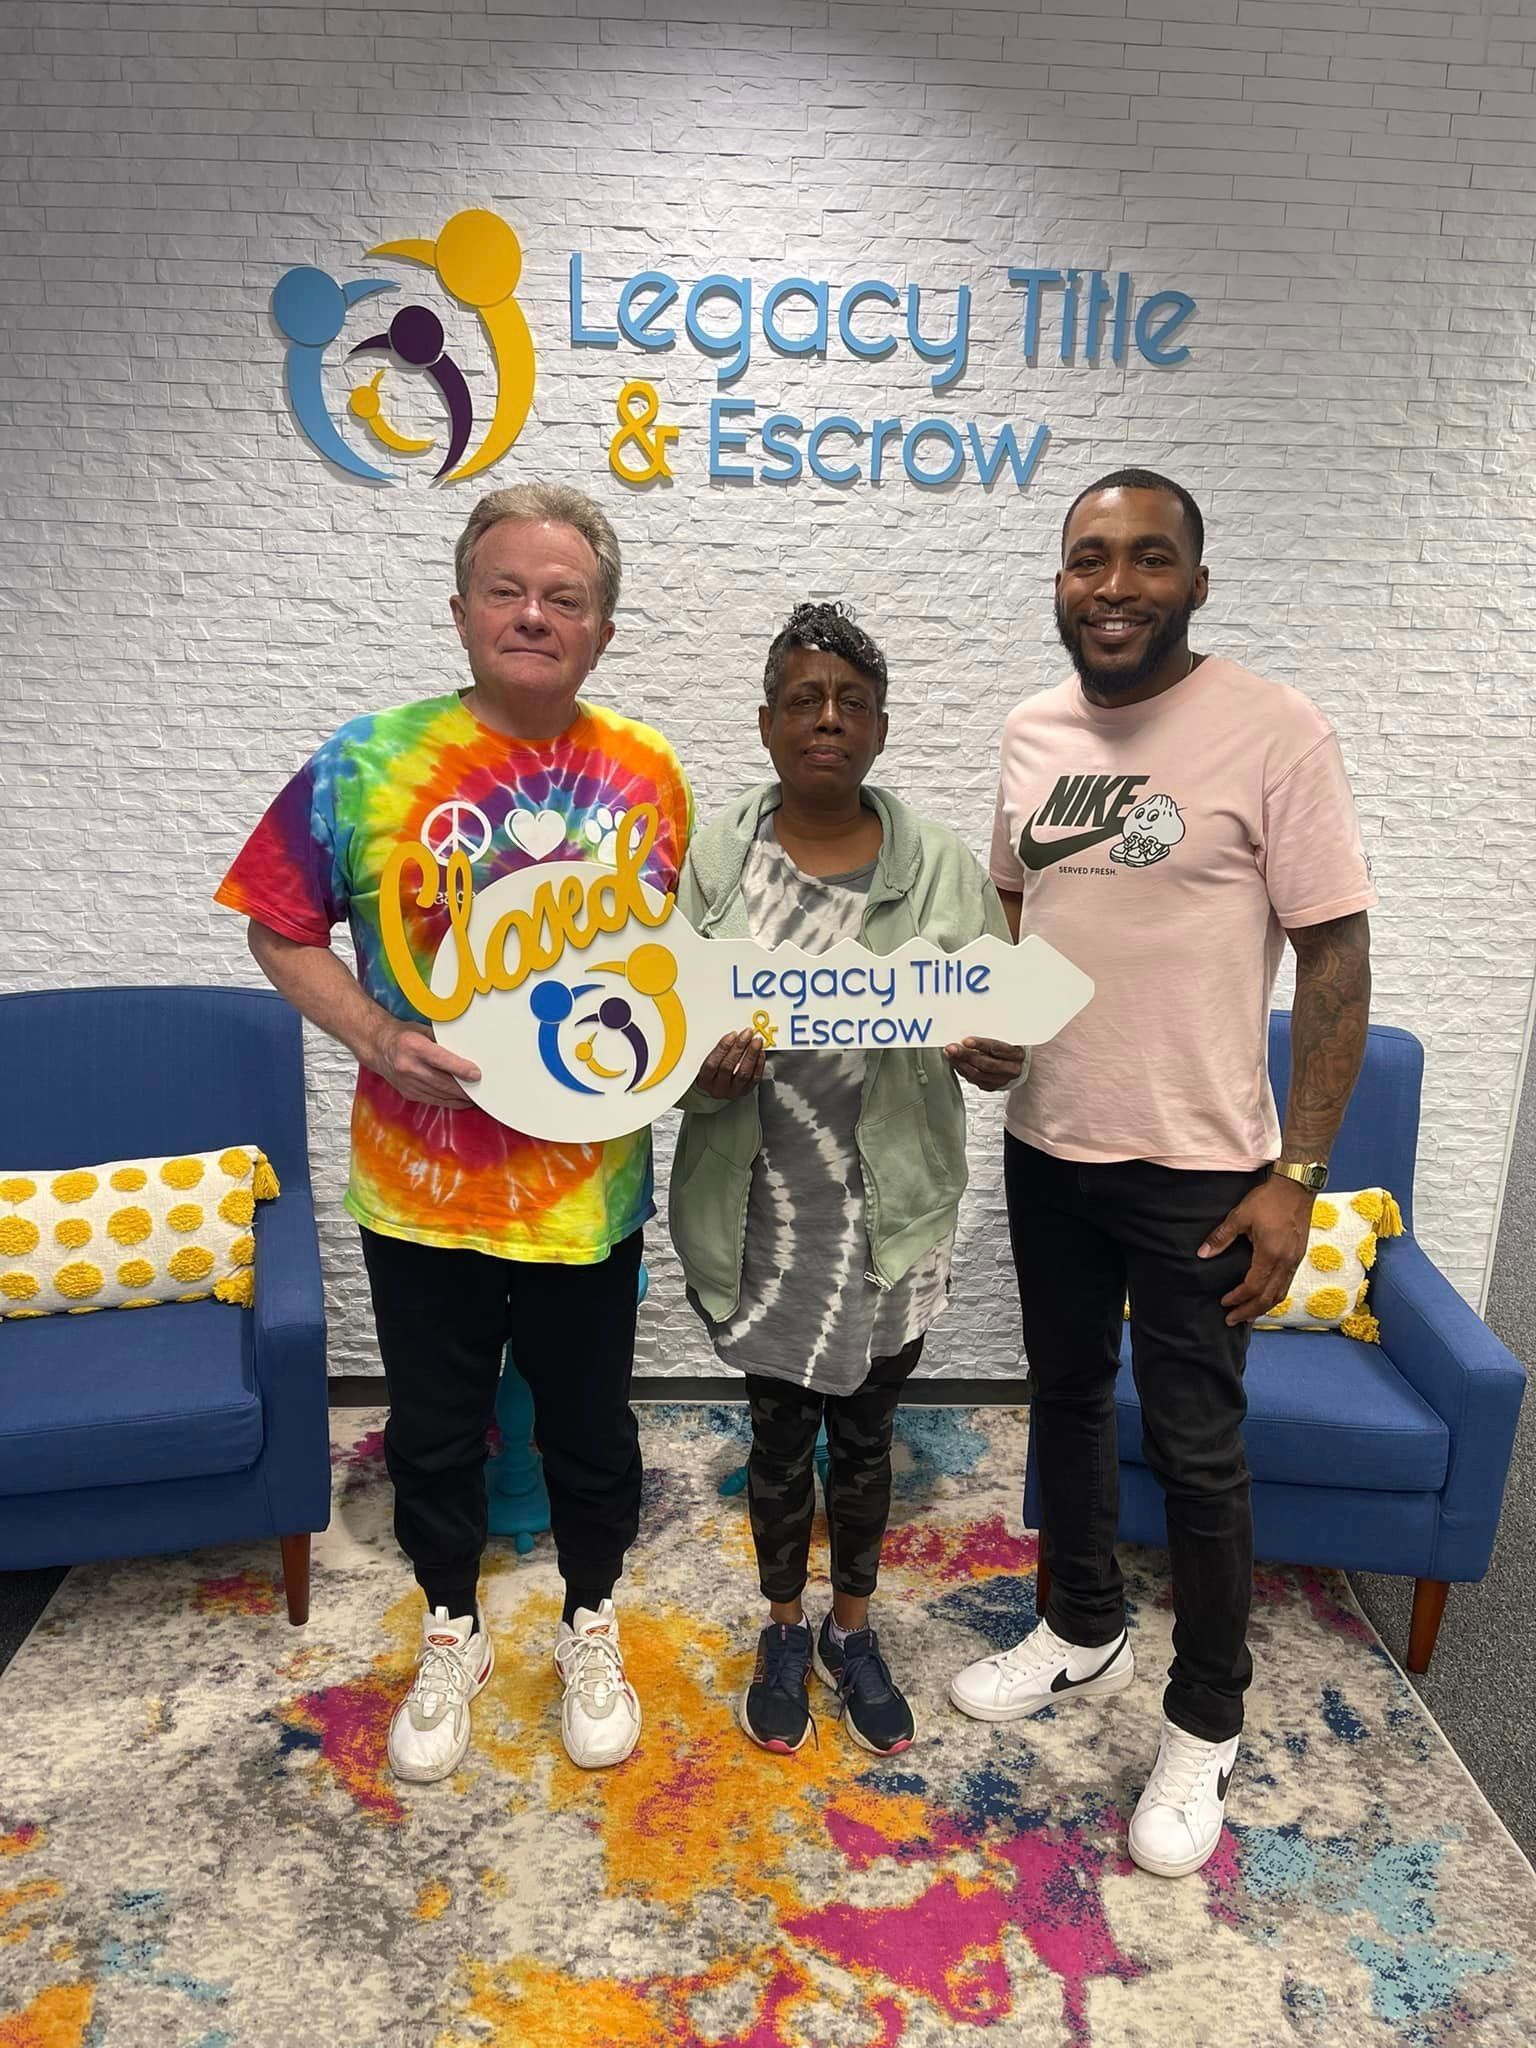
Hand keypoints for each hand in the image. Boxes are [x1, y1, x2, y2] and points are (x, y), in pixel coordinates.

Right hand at [367, 1018, 481, 1107]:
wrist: (378, 1047)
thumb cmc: (403, 1035)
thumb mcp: (423, 1030)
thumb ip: (444, 1041)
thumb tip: (468, 1050)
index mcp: (413, 1046)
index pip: (441, 1060)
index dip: (461, 1069)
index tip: (476, 1074)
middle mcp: (408, 1066)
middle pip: (443, 1082)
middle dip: (465, 1088)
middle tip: (483, 1090)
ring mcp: (407, 1082)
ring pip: (440, 1095)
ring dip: (460, 1097)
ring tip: (476, 1096)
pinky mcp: (408, 1093)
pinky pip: (434, 1101)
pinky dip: (450, 1101)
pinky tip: (461, 1100)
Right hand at [694, 1029, 765, 1099]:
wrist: (720, 1088)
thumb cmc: (714, 1073)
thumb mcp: (709, 1061)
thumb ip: (719, 1050)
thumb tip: (734, 1035)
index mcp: (705, 1080)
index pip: (713, 1063)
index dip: (722, 1048)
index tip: (732, 1035)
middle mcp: (718, 1088)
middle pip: (728, 1066)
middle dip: (739, 1047)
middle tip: (747, 1034)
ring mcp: (733, 1091)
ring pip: (743, 1073)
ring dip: (751, 1054)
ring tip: (756, 1042)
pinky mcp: (745, 1091)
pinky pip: (754, 1078)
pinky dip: (759, 1064)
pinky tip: (760, 1053)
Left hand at [944, 1037, 1026, 1091]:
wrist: (1017, 1064)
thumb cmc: (1010, 1047)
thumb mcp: (1006, 1038)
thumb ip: (992, 1035)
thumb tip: (969, 1029)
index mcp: (1016, 1054)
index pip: (998, 1049)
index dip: (981, 1044)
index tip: (966, 1040)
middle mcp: (1011, 1069)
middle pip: (986, 1064)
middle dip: (966, 1055)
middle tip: (952, 1048)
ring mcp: (1001, 1080)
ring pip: (977, 1074)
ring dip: (960, 1064)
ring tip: (949, 1054)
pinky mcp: (991, 1086)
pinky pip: (974, 1080)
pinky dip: (962, 1070)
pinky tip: (955, 1062)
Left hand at [1199, 1173, 1312, 1326]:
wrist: (1296, 1187)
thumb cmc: (1268, 1199)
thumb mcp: (1240, 1215)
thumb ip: (1221, 1237)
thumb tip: (1203, 1254)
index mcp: (1270, 1254)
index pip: (1253, 1286)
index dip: (1238, 1298)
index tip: (1224, 1303)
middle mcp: (1286, 1262)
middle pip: (1268, 1298)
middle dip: (1249, 1311)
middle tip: (1232, 1320)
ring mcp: (1295, 1261)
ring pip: (1280, 1294)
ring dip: (1263, 1307)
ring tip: (1247, 1315)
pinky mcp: (1298, 1256)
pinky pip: (1287, 1284)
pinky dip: (1274, 1296)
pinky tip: (1264, 1297)